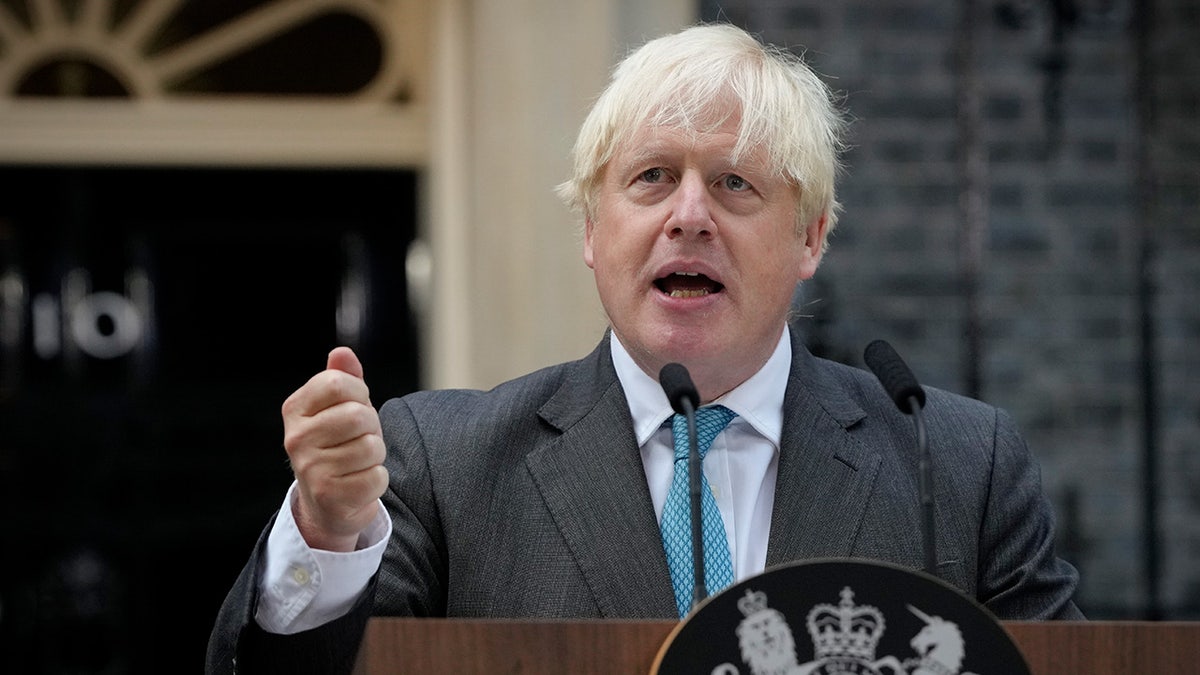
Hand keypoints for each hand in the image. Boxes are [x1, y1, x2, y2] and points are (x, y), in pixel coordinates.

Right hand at [281, 347, 387, 551]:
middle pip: (359, 415)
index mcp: (295, 409)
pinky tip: (359, 482)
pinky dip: (377, 480)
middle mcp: (296, 438)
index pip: (337, 383)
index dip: (359, 393)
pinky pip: (377, 476)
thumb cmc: (339, 445)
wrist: (328, 502)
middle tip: (360, 438)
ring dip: (376, 455)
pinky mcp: (330, 496)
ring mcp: (311, 469)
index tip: (355, 406)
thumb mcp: (339, 407)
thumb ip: (343, 378)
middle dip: (372, 426)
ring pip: (371, 446)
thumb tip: (341, 352)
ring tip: (359, 461)